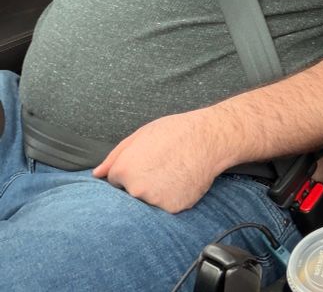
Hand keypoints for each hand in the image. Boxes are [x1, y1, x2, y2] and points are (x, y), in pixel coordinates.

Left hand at [92, 109, 229, 212]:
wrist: (209, 138)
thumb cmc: (176, 131)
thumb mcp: (141, 134)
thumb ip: (115, 156)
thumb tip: (96, 174)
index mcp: (123, 170)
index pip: (116, 181)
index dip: (133, 169)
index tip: (149, 160)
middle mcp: (135, 189)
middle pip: (131, 194)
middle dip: (142, 184)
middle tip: (163, 167)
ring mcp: (154, 201)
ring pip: (149, 202)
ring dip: (158, 192)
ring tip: (175, 172)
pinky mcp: (173, 208)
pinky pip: (167, 207)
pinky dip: (174, 198)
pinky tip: (183, 181)